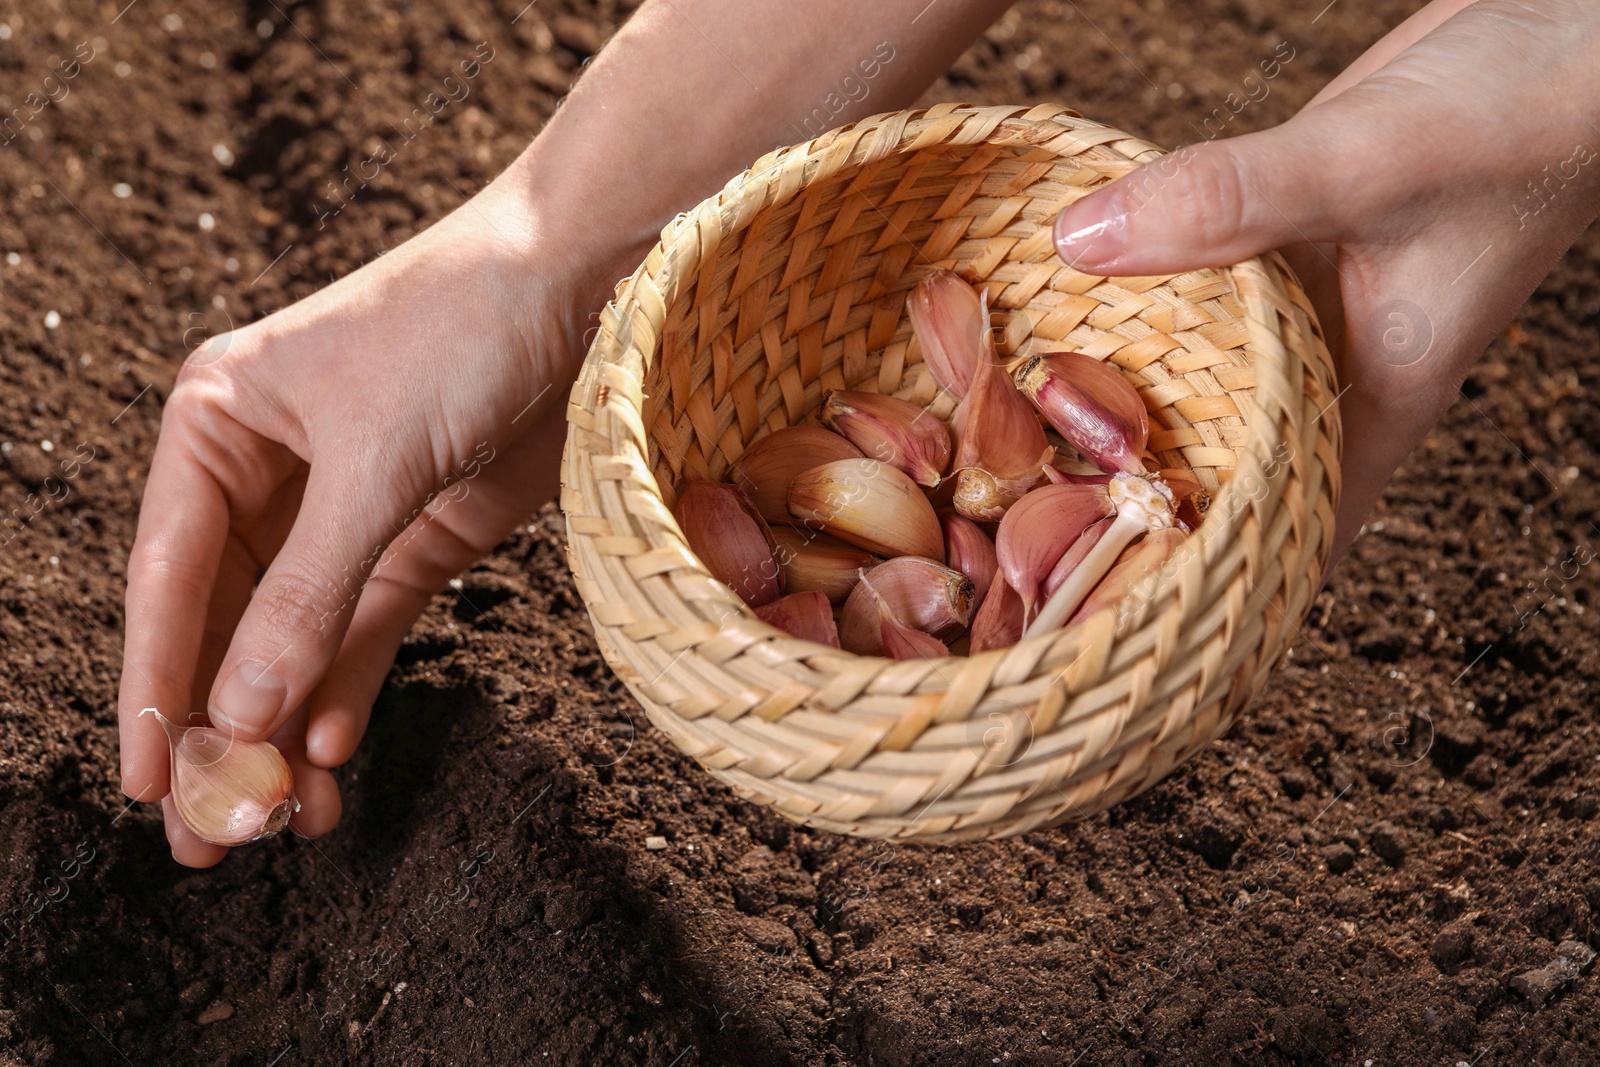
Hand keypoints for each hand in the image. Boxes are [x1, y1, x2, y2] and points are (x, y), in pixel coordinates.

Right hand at [117, 174, 598, 865]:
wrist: (580, 279)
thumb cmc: (458, 329)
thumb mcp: (374, 463)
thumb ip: (307, 594)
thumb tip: (243, 715)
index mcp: (218, 425)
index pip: (169, 577)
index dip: (157, 685)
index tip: (149, 782)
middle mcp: (268, 472)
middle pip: (227, 621)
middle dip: (222, 727)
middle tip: (213, 834)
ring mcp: (346, 509)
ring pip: (296, 639)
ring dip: (287, 726)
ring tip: (281, 821)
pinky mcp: (418, 534)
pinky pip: (365, 629)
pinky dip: (349, 690)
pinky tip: (330, 755)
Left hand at [1051, 0, 1599, 561]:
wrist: (1580, 22)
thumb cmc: (1530, 112)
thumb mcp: (1370, 163)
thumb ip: (1231, 201)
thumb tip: (1081, 243)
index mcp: (1382, 393)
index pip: (1293, 527)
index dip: (1215, 579)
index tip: (1120, 615)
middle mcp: (1337, 363)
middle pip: (1227, 458)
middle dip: (1140, 491)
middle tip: (1021, 516)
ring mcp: (1308, 303)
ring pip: (1204, 371)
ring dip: (1128, 391)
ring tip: (1013, 426)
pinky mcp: (1289, 238)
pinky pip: (1201, 287)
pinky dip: (1142, 296)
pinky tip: (1069, 301)